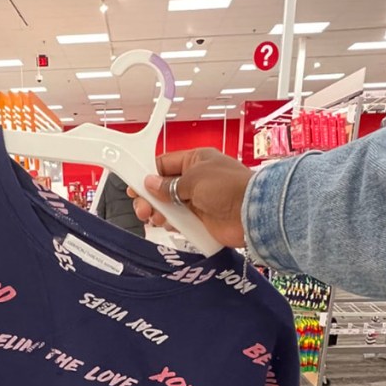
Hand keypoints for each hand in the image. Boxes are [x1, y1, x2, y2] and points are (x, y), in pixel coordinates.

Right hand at [128, 148, 251, 247]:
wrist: (252, 214)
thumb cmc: (229, 187)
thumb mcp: (193, 179)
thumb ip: (169, 184)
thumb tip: (151, 184)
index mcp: (195, 161)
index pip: (164, 165)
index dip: (147, 175)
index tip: (133, 185)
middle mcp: (196, 179)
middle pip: (163, 188)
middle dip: (150, 198)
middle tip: (143, 208)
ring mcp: (198, 201)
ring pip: (169, 207)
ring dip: (159, 212)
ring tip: (154, 218)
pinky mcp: (202, 220)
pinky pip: (180, 222)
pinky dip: (172, 224)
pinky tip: (167, 225)